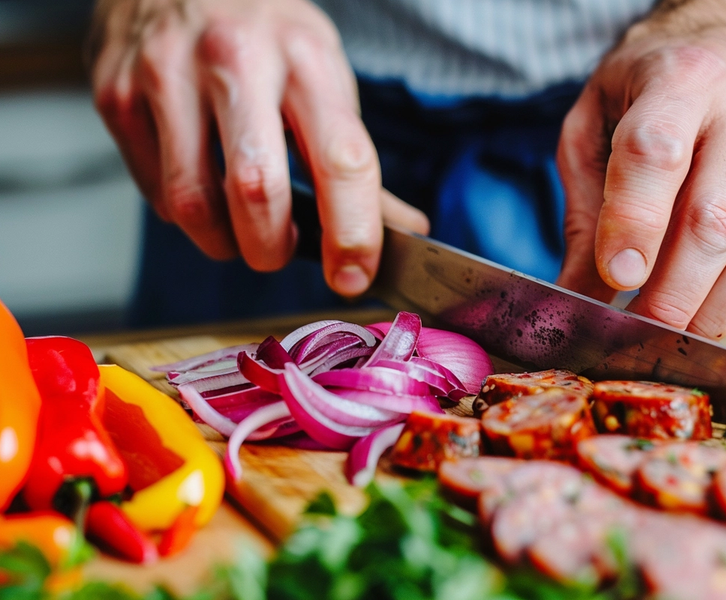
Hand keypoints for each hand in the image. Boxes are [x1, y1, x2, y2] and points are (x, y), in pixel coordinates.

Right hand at [89, 0, 428, 296]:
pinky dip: (185, 213)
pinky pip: (155, 192)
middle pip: (258, 190)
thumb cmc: (265, 35)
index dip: (352, 233)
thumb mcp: (322, 77)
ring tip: (237, 227)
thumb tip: (405, 228)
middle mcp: (235, 59)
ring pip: (194, 203)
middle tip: (278, 250)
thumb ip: (353, 159)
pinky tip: (199, 187)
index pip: (341, 161)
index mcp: (306, 58)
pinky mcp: (117, 93)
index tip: (352, 276)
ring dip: (223, 241)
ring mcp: (167, 73)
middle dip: (271, 249)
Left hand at [556, 0, 725, 338]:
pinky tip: (717, 313)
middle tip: (637, 327)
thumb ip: (583, 209)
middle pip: (714, 219)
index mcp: (678, 82)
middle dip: (672, 291)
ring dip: (714, 309)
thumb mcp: (591, 128)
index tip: (617, 277)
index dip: (634, 223)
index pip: (655, 154)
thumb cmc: (644, 90)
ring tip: (673, 329)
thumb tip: (577, 294)